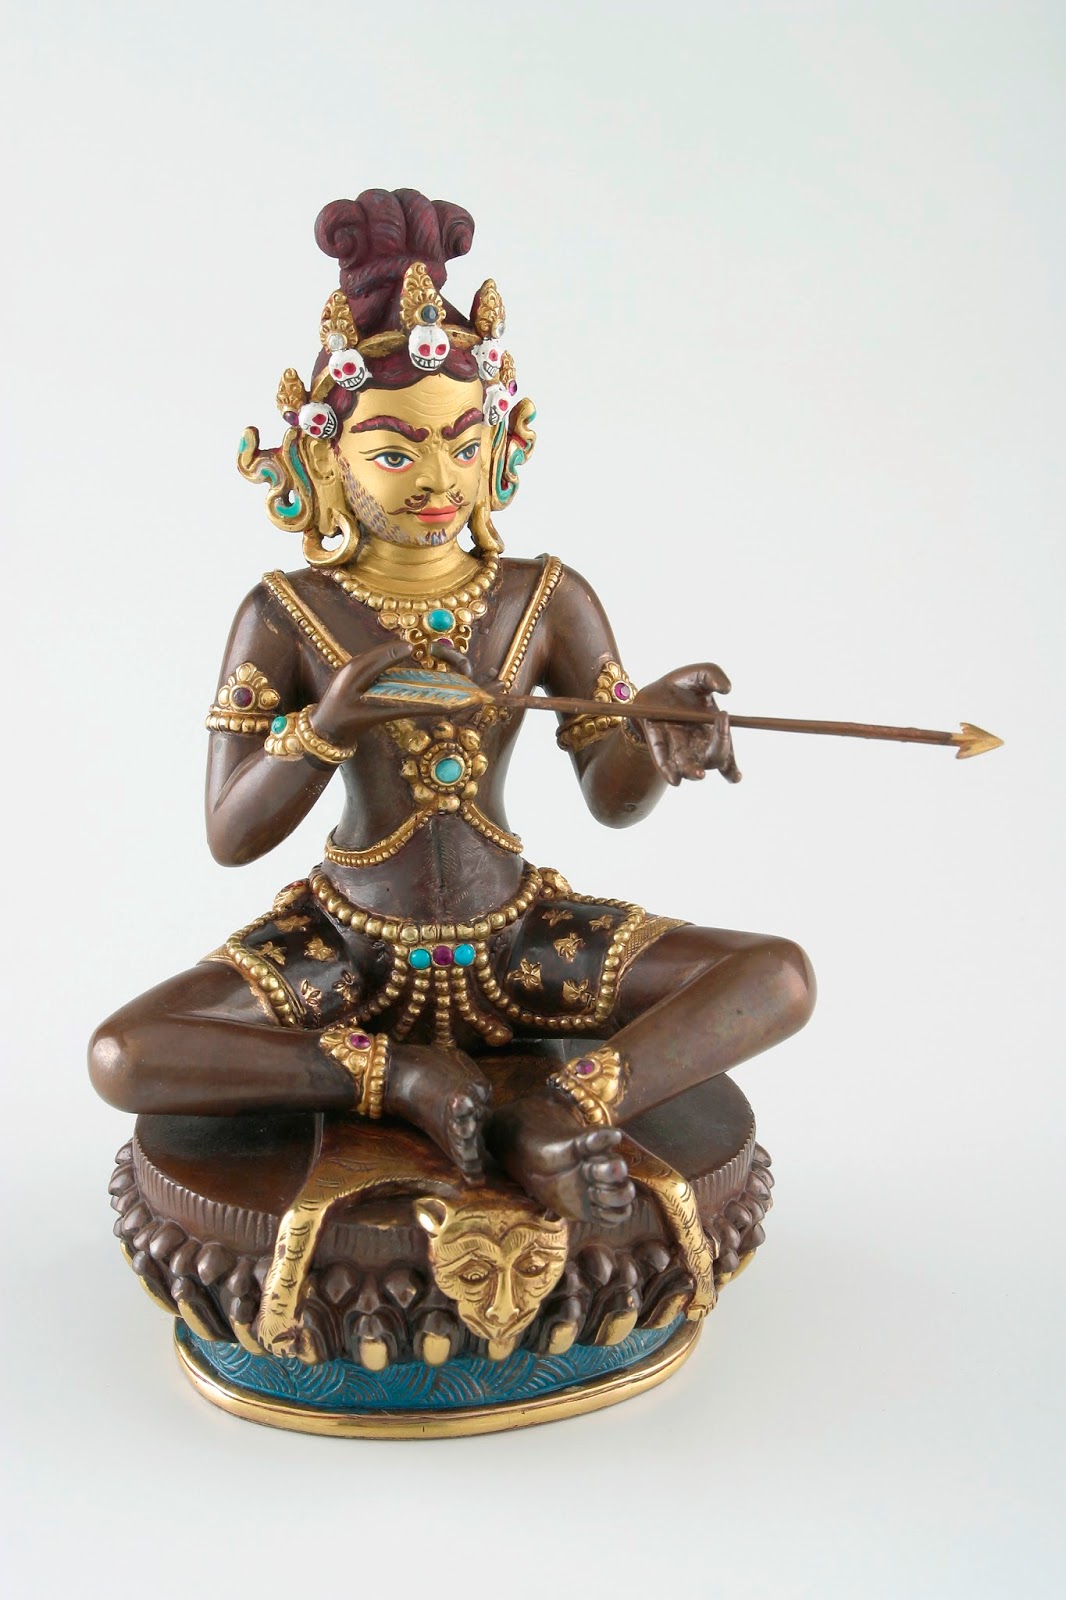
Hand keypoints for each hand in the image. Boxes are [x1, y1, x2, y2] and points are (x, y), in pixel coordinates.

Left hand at [308, 640, 419, 747]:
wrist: (324, 728)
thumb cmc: (348, 723)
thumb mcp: (375, 715)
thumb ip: (401, 708)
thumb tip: (424, 705)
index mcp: (356, 674)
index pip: (382, 657)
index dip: (398, 652)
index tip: (412, 648)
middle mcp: (352, 666)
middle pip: (378, 652)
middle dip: (395, 649)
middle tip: (412, 648)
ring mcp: (349, 668)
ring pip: (374, 655)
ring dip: (389, 652)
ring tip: (405, 651)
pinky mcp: (349, 672)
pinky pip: (369, 661)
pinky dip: (382, 659)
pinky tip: (391, 662)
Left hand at [634, 663, 740, 785]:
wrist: (653, 690)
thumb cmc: (683, 685)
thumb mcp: (700, 674)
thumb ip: (714, 674)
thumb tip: (726, 688)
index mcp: (715, 732)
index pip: (728, 749)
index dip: (735, 749)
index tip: (727, 723)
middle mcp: (700, 746)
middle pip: (713, 760)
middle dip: (719, 761)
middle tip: (721, 756)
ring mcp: (679, 749)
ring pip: (689, 767)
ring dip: (693, 771)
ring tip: (698, 774)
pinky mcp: (659, 748)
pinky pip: (664, 763)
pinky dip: (669, 771)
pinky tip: (674, 780)